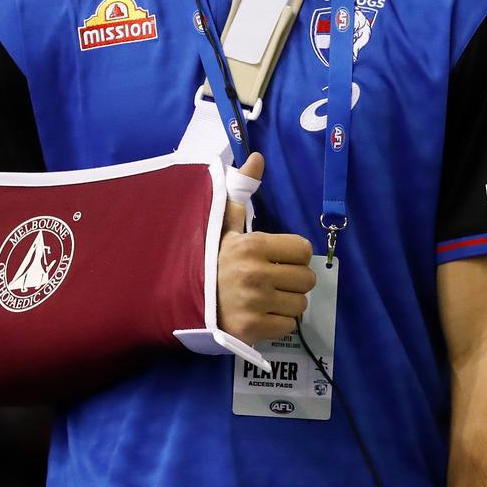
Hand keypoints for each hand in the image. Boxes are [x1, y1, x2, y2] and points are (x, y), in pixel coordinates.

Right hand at [216, 151, 315, 346]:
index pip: (303, 249)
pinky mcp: (253, 329)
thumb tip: (257, 157)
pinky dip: (277, 322)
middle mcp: (257, 273)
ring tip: (267, 297)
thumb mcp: (223, 223)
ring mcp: (256, 303)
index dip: (294, 254)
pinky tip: (261, 313)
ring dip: (287, 302)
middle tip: (274, 279)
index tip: (279, 258)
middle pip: (306, 279)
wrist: (180, 299)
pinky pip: (287, 326)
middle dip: (293, 279)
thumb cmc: (207, 258)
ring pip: (300, 304)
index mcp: (254, 244)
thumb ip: (241, 189)